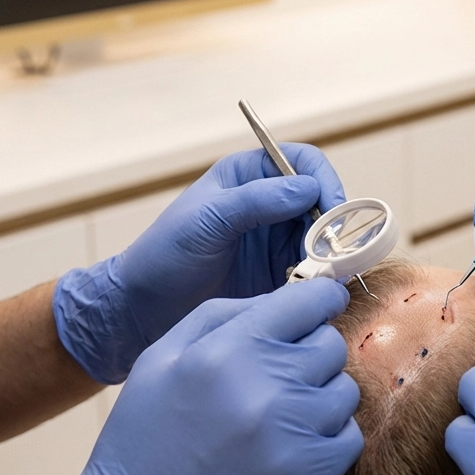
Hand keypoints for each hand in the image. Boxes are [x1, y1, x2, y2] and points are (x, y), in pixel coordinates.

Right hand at [0, 280, 361, 474]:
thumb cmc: (143, 437)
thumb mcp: (162, 356)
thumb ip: (224, 315)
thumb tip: (285, 299)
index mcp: (229, 349)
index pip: (311, 301)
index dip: (320, 298)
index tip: (319, 306)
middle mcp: (268, 386)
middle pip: (332, 344)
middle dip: (310, 351)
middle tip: (279, 373)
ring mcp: (294, 435)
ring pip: (344, 390)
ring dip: (320, 395)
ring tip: (281, 413)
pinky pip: (349, 436)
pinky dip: (329, 436)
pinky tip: (292, 443)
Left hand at [55, 144, 345, 382]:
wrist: (143, 311)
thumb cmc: (164, 256)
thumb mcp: (207, 221)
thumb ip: (255, 201)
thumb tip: (308, 189)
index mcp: (249, 175)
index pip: (304, 163)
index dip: (324, 181)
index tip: (331, 210)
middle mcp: (269, 204)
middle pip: (323, 202)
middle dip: (332, 225)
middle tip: (329, 252)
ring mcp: (276, 240)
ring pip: (324, 239)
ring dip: (328, 255)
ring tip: (317, 275)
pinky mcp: (280, 275)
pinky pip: (314, 271)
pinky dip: (319, 279)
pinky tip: (308, 291)